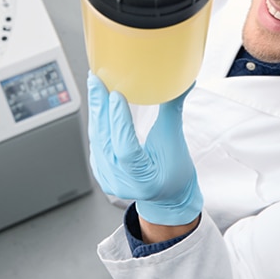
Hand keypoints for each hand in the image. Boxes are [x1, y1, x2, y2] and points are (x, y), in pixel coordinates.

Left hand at [87, 73, 202, 226]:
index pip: (125, 148)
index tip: (116, 95)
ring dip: (95, 112)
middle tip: (97, 81)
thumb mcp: (176, 142)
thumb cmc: (176, 172)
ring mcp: (108, 179)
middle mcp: (122, 182)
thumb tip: (184, 83)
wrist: (168, 197)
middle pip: (104, 141)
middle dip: (99, 108)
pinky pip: (95, 144)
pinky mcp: (101, 173)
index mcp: (144, 179)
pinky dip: (96, 123)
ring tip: (95, 87)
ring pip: (97, 141)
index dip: (119, 121)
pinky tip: (96, 106)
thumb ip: (173, 112)